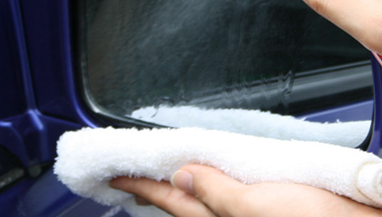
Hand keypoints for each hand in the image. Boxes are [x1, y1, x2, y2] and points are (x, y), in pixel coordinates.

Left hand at [110, 164, 381, 215]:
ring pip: (202, 204)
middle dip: (153, 190)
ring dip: (177, 190)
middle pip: (182, 207)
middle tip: (127, 176)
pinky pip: (226, 199)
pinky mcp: (269, 209)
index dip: (139, 184)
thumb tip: (182, 176)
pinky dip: (209, 187)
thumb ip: (217, 193)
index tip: (112, 172)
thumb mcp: (260, 205)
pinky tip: (207, 179)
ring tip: (158, 177)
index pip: (170, 200)